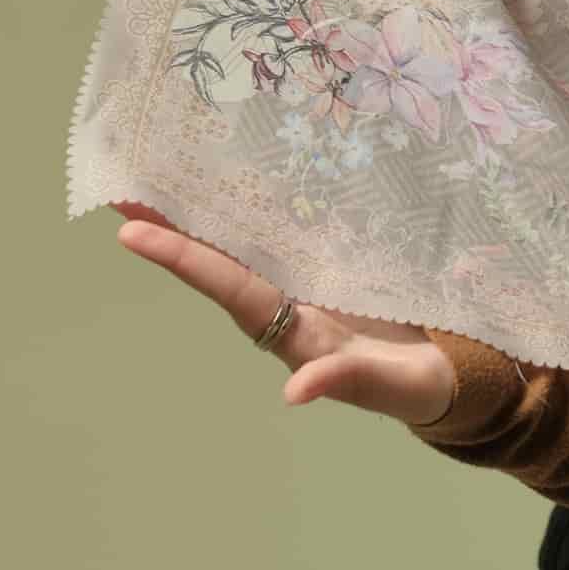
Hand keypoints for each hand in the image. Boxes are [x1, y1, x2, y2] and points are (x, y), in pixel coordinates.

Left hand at [110, 200, 457, 428]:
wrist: (452, 373)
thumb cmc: (420, 384)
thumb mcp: (394, 385)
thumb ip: (347, 381)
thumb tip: (294, 393)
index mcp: (297, 331)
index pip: (231, 289)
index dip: (183, 260)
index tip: (129, 233)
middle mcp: (289, 304)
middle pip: (220, 261)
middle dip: (170, 229)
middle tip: (116, 187)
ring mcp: (306, 283)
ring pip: (242, 244)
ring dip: (198, 214)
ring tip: (151, 176)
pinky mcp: (331, 264)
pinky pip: (280, 232)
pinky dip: (248, 207)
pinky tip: (230, 177)